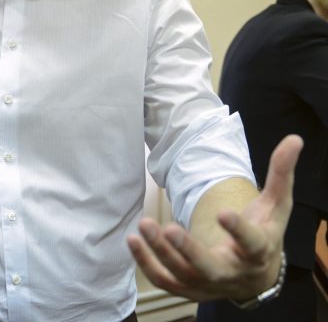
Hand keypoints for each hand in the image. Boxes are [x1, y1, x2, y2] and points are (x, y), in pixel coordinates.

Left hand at [127, 134, 302, 301]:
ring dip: (160, 253)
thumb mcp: (276, 206)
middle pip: (210, 268)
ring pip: (181, 274)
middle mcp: (232, 272)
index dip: (238, 230)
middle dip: (189, 251)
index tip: (223, 212)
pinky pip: (164, 280)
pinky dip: (146, 263)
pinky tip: (133, 240)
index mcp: (257, 251)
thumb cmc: (263, 232)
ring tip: (143, 225)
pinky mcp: (188, 288)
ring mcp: (208, 284)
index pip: (251, 243)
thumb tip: (294, 139)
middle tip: (170, 228)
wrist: (253, 276)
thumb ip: (280, 174)